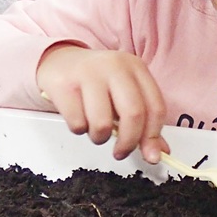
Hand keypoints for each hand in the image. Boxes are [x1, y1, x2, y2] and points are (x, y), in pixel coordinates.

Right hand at [36, 43, 168, 162]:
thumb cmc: (95, 81)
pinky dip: (79, 129)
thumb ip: (142, 121)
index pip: (155, 107)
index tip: (150, 155)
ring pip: (103, 124)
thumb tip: (156, 153)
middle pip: (133, 114)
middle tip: (121, 152)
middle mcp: (114, 66)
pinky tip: (78, 117)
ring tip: (96, 129)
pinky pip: (77, 123)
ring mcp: (88, 74)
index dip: (153, 136)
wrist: (60, 61)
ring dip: (100, 137)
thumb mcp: (123, 94)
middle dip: (128, 143)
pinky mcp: (64, 85)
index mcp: (135, 67)